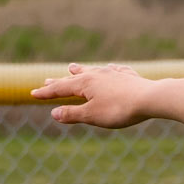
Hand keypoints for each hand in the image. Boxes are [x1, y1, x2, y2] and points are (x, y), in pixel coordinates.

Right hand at [32, 63, 154, 128]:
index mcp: (84, 84)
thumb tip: (53, 113)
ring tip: (72, 67)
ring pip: (92, 71)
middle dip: (59, 81)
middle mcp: (96, 75)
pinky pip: (114, 71)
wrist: (150, 98)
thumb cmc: (120, 109)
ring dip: (80, 70)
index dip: (46, 93)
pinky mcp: (128, 76)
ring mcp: (112, 73)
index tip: (32, 93)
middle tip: (46, 80)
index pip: (60, 89)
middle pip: (73, 78)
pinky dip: (107, 71)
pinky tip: (110, 69)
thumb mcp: (93, 115)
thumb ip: (73, 114)